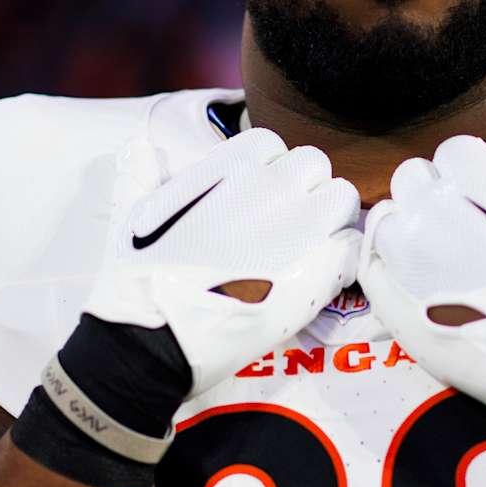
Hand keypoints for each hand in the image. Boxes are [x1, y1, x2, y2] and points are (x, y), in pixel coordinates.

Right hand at [84, 127, 361, 392]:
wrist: (158, 341)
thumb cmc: (142, 282)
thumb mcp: (132, 216)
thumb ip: (142, 174)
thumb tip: (141, 146)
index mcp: (232, 168)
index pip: (271, 145)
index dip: (266, 172)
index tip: (255, 200)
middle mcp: (273, 187)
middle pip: (314, 165)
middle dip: (303, 189)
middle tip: (285, 226)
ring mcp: (302, 226)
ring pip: (344, 198)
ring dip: (331, 219)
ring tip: (307, 250)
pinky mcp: (322, 271)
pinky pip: (353, 245)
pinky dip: (341, 258)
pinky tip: (317, 278)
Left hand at [360, 135, 485, 446]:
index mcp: (469, 187)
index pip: (456, 152)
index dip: (476, 171)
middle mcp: (428, 215)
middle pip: (414, 178)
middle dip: (438, 194)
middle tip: (468, 225)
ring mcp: (404, 260)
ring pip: (388, 218)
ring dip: (410, 225)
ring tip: (441, 252)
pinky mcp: (391, 302)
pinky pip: (371, 263)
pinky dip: (385, 259)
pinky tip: (411, 270)